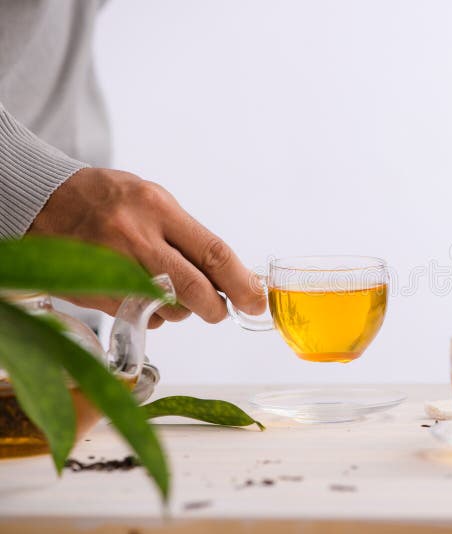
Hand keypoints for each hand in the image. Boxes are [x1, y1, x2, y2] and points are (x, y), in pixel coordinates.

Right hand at [29, 168, 265, 327]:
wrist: (42, 202)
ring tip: (171, 289)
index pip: (213, 253)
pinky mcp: (96, 292)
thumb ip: (187, 235)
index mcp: (158, 209)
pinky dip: (154, 314)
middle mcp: (136, 238)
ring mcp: (113, 267)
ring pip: (169, 308)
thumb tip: (227, 273)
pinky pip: (141, 316)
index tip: (256, 300)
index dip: (241, 283)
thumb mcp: (153, 200)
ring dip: (183, 309)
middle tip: (221, 310)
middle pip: (194, 289)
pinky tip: (144, 295)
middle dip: (217, 308)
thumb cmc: (108, 199)